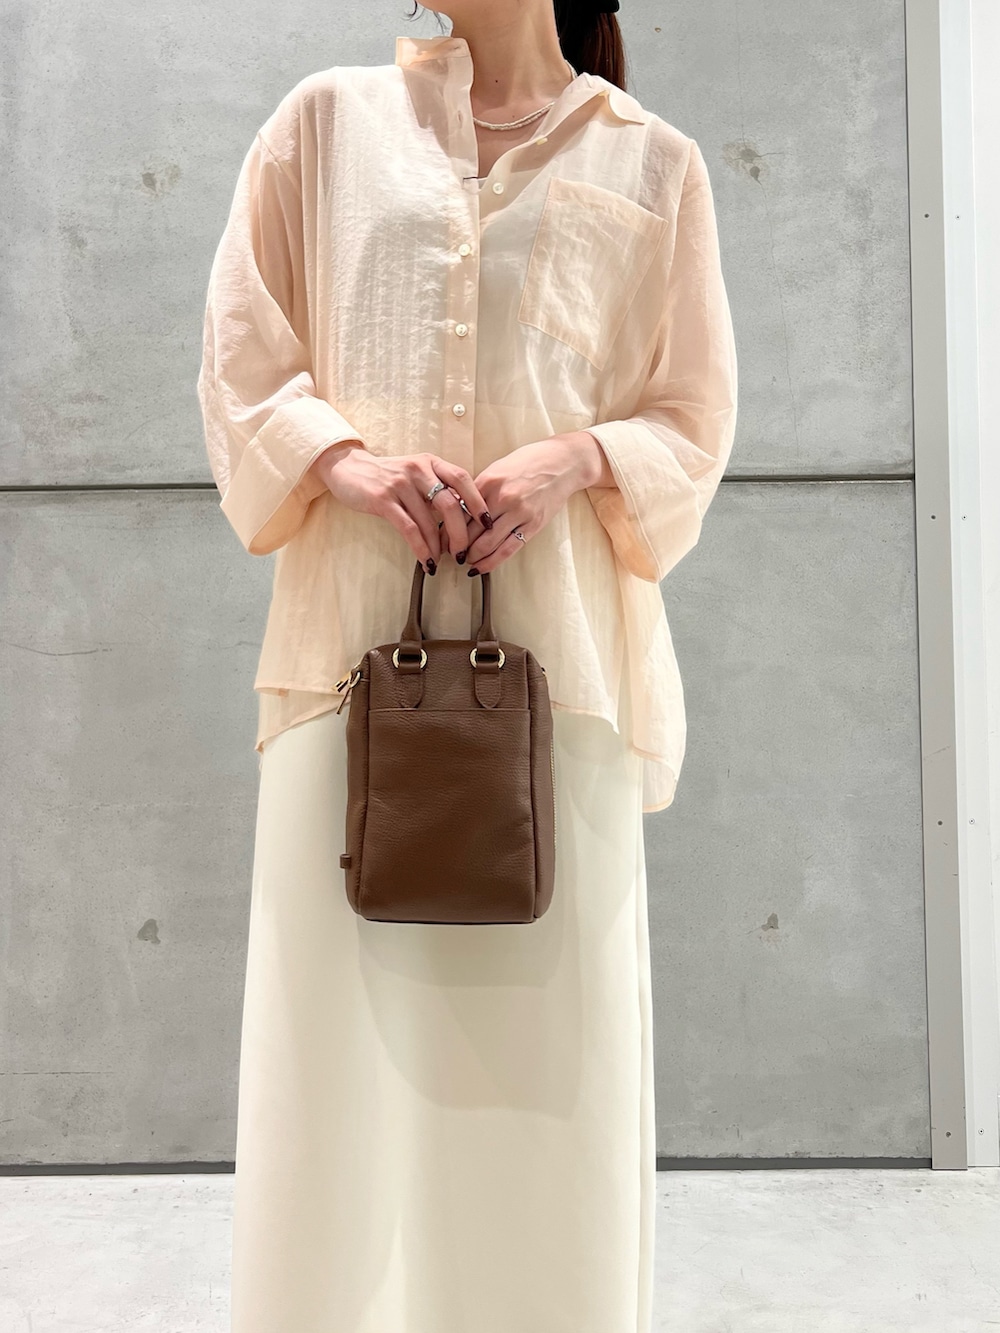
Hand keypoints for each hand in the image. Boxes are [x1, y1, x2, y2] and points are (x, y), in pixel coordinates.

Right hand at [309, 443, 492, 573]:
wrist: (349, 468)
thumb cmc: (387, 475)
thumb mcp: (417, 474)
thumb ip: (438, 488)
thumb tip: (465, 514)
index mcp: (431, 462)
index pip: (463, 480)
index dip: (479, 502)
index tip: (488, 524)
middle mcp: (419, 470)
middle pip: (451, 504)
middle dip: (461, 534)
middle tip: (463, 553)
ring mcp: (400, 484)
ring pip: (429, 520)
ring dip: (438, 546)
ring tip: (441, 561)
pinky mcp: (383, 499)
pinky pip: (409, 528)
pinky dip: (420, 548)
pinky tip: (425, 561)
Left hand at [460, 431, 608, 574]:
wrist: (562, 462)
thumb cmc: (528, 463)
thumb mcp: (497, 469)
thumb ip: (478, 490)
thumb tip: (455, 510)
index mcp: (488, 482)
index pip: (459, 512)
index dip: (446, 529)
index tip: (441, 539)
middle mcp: (502, 498)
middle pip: (470, 530)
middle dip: (456, 547)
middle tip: (450, 554)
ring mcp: (519, 512)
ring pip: (486, 544)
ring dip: (472, 557)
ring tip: (464, 561)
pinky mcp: (534, 524)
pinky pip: (508, 549)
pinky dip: (490, 563)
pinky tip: (480, 568)